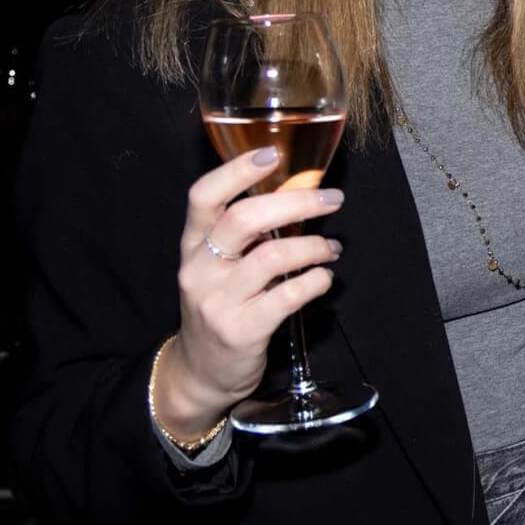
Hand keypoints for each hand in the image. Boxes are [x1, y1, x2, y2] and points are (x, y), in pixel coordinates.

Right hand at [156, 147, 344, 438]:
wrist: (201, 371)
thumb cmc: (221, 305)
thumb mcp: (219, 266)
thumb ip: (247, 234)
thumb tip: (300, 195)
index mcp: (192, 244)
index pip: (203, 196)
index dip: (236, 170)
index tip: (273, 153)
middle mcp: (198, 268)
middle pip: (244, 219)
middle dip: (296, 202)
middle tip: (332, 198)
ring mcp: (217, 300)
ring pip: (272, 256)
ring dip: (314, 246)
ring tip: (332, 249)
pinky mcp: (241, 330)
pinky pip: (288, 296)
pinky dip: (315, 281)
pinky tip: (324, 279)